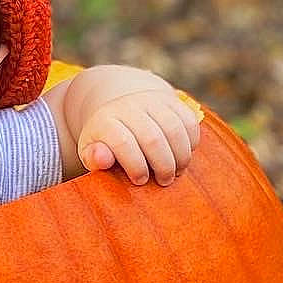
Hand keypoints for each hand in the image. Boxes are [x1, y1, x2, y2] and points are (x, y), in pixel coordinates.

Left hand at [78, 86, 201, 186]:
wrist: (120, 108)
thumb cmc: (106, 140)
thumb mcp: (91, 150)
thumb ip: (93, 157)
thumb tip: (102, 159)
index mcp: (106, 121)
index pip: (123, 143)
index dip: (135, 166)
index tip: (140, 181)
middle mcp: (129, 106)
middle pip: (152, 138)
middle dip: (162, 165)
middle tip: (164, 181)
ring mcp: (152, 101)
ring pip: (174, 129)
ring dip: (180, 156)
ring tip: (177, 172)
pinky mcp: (172, 100)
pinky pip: (189, 121)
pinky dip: (191, 142)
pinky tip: (184, 155)